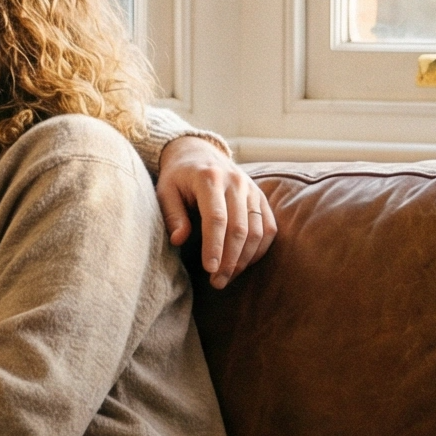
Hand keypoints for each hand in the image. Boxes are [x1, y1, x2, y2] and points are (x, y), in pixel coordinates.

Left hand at [156, 137, 275, 287]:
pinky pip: (269, 227)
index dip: (214, 246)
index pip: (216, 218)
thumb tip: (178, 240)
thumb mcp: (165, 191)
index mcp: (209, 178)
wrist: (199, 153)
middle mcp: (235, 182)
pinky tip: (244, 264)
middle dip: (230, 259)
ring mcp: (252, 189)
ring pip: (258, 230)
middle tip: (217, 282)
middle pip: (239, 228)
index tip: (209, 269)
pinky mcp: (261, 197)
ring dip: (244, 259)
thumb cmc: (178, 177)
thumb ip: (172, 214)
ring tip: (227, 278)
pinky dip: (260, 249)